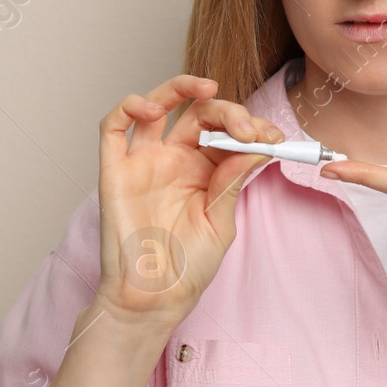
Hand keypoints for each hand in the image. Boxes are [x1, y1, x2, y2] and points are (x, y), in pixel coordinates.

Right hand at [94, 74, 284, 329]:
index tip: (273, 139)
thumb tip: (255, 145)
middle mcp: (174, 159)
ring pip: (156, 105)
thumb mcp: (221, 223)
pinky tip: (152, 108)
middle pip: (198, 113)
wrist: (154, 299)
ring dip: (180, 87)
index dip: (251, 127)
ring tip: (206, 89)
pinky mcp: (115, 170)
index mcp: (204, 170)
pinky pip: (113, 127)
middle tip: (247, 128)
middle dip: (228, 111)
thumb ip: (232, 182)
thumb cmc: (187, 267)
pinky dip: (129, 106)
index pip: (227, 131)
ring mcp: (144, 162)